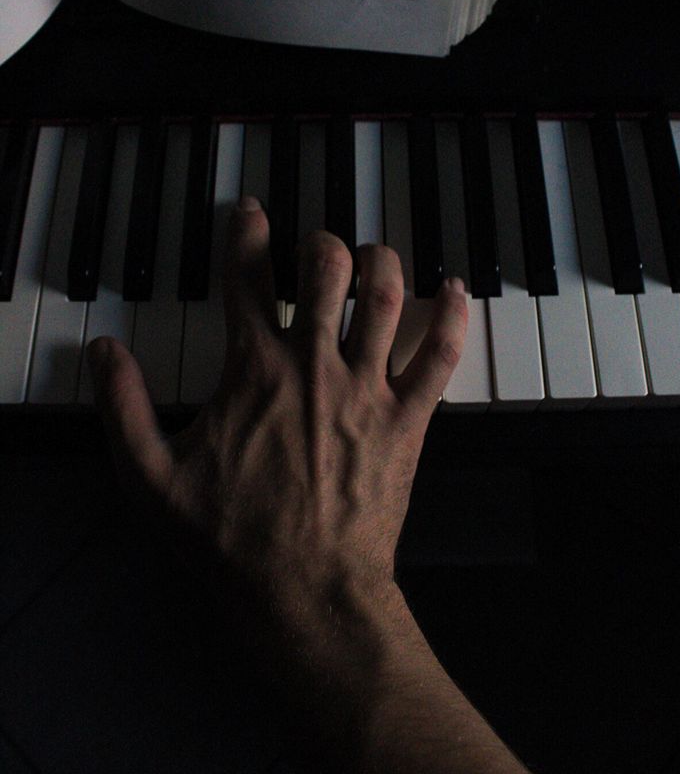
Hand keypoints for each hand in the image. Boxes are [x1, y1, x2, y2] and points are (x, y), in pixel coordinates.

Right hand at [87, 196, 468, 629]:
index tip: (250, 210)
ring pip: (386, 297)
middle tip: (317, 249)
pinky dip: (453, 316)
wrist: (305, 592)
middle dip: (322, 245)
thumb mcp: (151, 479)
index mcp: (256, 370)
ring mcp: (368, 389)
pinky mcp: (409, 420)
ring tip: (373, 258)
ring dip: (382, 264)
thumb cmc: (230, 538)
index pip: (248, 278)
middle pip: (328, 270)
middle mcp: (316, 365)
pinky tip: (456, 290)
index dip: (247, 233)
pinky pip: (441, 356)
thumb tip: (101, 352)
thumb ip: (121, 409)